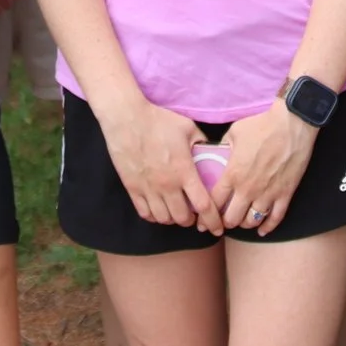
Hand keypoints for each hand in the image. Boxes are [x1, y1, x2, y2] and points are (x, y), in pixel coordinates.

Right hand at [102, 97, 219, 231]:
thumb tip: (210, 151)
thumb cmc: (159, 120)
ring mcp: (148, 188)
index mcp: (184, 171)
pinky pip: (145, 213)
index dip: (213, 220)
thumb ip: (201, 143)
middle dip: (192, 220)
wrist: (127, 119)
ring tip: (177, 212)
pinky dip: (154, 216)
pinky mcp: (132, 188)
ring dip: (173, 219)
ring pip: (164, 219)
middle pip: (183, 218)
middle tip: (195, 215)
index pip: (203, 205)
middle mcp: (167, 185)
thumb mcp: (188, 128)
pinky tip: (159, 209)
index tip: (218, 227)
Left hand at [215, 101, 320, 237]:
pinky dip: (267, 227)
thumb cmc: (262, 124)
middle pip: (231, 218)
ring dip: (244, 224)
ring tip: (240, 221)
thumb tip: (217, 153)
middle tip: (221, 222)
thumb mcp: (234, 132)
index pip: (214, 202)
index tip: (202, 219)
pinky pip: (275, 218)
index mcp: (233, 173)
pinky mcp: (285, 194)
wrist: (292, 122)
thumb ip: (223, 148)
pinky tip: (262, 230)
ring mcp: (268, 193)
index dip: (206, 213)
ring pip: (252, 221)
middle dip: (224, 222)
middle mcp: (248, 188)